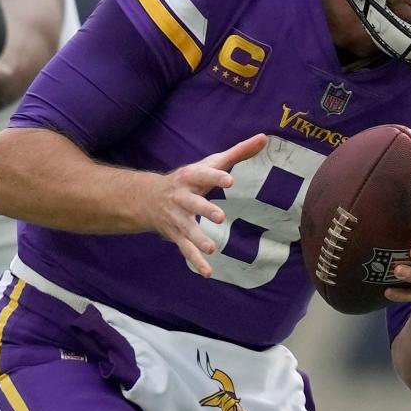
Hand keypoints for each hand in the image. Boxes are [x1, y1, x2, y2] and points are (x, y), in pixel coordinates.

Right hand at [145, 133, 267, 277]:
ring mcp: (177, 218)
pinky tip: (208, 272)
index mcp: (190, 177)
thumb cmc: (190, 178)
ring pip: (187, 230)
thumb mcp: (210, 163)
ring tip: (212, 248)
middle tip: (220, 217)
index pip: (202, 175)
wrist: (148, 198)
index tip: (229, 180)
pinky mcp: (176, 235)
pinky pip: (185, 250)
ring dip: (198, 239)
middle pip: (192, 203)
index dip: (215, 177)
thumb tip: (263, 138)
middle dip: (204, 209)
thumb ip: (237, 152)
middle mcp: (181, 198)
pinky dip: (196, 262)